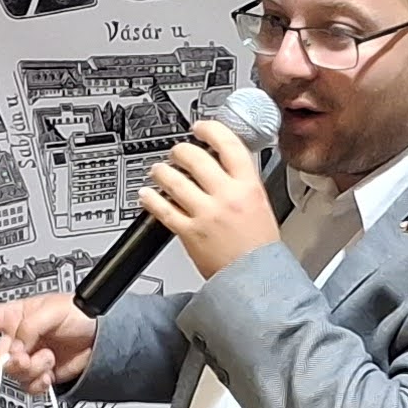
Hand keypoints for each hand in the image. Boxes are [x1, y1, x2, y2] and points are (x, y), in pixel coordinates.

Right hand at [0, 292, 96, 394]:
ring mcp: (29, 357)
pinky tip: (49, 372)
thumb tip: (15, 347)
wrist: (101, 338)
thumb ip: (27, 327)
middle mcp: (18, 338)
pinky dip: (39, 383)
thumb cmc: (80, 314)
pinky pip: (28, 386)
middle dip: (11, 361)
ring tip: (47, 359)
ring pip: (13, 375)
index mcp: (15, 316)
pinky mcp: (41, 374)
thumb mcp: (51, 310)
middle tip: (27, 357)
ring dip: (30, 370)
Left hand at [143, 116, 280, 279]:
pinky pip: (163, 209)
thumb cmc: (259, 246)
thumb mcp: (261, 203)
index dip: (210, 129)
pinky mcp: (189, 233)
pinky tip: (146, 194)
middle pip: (195, 158)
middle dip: (180, 150)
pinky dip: (150, 199)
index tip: (200, 127)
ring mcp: (206, 214)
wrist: (255, 280)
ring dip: (161, 171)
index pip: (228, 144)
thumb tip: (224, 161)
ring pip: (174, 180)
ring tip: (159, 170)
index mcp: (249, 186)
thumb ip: (242, 181)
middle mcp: (226, 197)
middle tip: (176, 152)